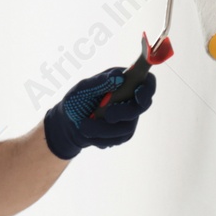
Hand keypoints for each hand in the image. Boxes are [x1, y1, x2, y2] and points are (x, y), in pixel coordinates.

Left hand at [42, 65, 156, 159]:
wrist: (68, 124)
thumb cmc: (76, 101)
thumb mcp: (82, 88)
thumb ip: (99, 81)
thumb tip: (119, 76)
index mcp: (124, 82)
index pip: (146, 82)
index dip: (147, 88)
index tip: (138, 94)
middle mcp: (130, 100)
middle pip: (142, 106)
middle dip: (125, 112)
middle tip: (108, 115)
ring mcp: (128, 118)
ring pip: (128, 126)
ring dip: (104, 128)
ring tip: (84, 125)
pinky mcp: (123, 134)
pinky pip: (118, 139)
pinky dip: (101, 137)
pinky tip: (89, 132)